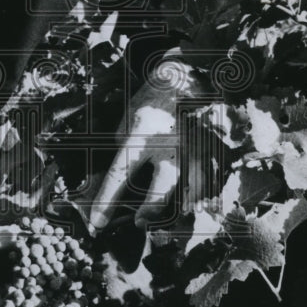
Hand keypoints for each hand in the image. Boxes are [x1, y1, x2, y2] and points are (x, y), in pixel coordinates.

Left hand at [88, 59, 206, 232]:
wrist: (182, 81)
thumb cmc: (147, 106)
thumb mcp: (126, 125)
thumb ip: (125, 154)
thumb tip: (121, 186)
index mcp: (141, 135)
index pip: (120, 175)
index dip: (106, 203)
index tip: (96, 224)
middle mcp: (169, 144)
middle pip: (163, 187)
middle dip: (150, 210)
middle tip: (139, 221)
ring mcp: (192, 149)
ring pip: (188, 190)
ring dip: (175, 207)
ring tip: (162, 212)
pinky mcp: (209, 153)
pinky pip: (204, 183)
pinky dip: (195, 197)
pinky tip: (187, 202)